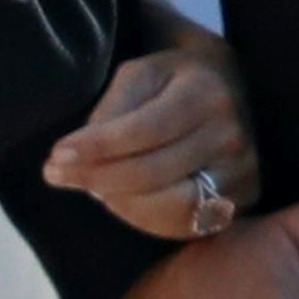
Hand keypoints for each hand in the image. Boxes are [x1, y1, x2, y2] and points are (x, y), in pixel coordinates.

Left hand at [44, 28, 259, 237]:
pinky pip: (186, 224)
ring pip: (170, 206)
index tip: (56, 155)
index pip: (142, 130)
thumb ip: (113, 108)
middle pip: (153, 172)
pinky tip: (118, 202)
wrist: (232, 89)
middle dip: (96, 177)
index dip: (96, 147)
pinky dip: (144, 219)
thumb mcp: (141, 74)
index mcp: (205, 94)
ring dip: (118, 202)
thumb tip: (78, 152)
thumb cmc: (175, 79)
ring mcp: (242, 173)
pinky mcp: (242, 200)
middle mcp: (231, 136)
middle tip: (56, 174)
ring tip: (88, 186)